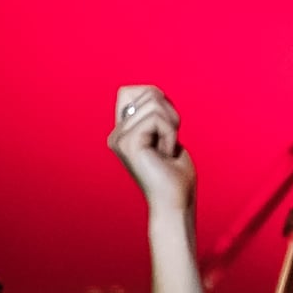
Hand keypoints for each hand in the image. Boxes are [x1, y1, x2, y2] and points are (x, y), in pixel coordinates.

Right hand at [110, 86, 194, 216]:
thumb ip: (156, 113)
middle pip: (148, 93)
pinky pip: (157, 118)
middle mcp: (116, 134)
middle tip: (168, 142)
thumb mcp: (166, 134)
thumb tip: (152, 92)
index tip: (166, 126)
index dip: (156, 99)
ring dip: (171, 126)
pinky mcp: (128, 143)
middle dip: (169, 113)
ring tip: (166, 150)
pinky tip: (165, 154)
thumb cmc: (176, 173)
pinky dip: (170, 133)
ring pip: (154, 102)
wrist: (176, 201)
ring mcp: (119, 138)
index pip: (131, 90)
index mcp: (122, 131)